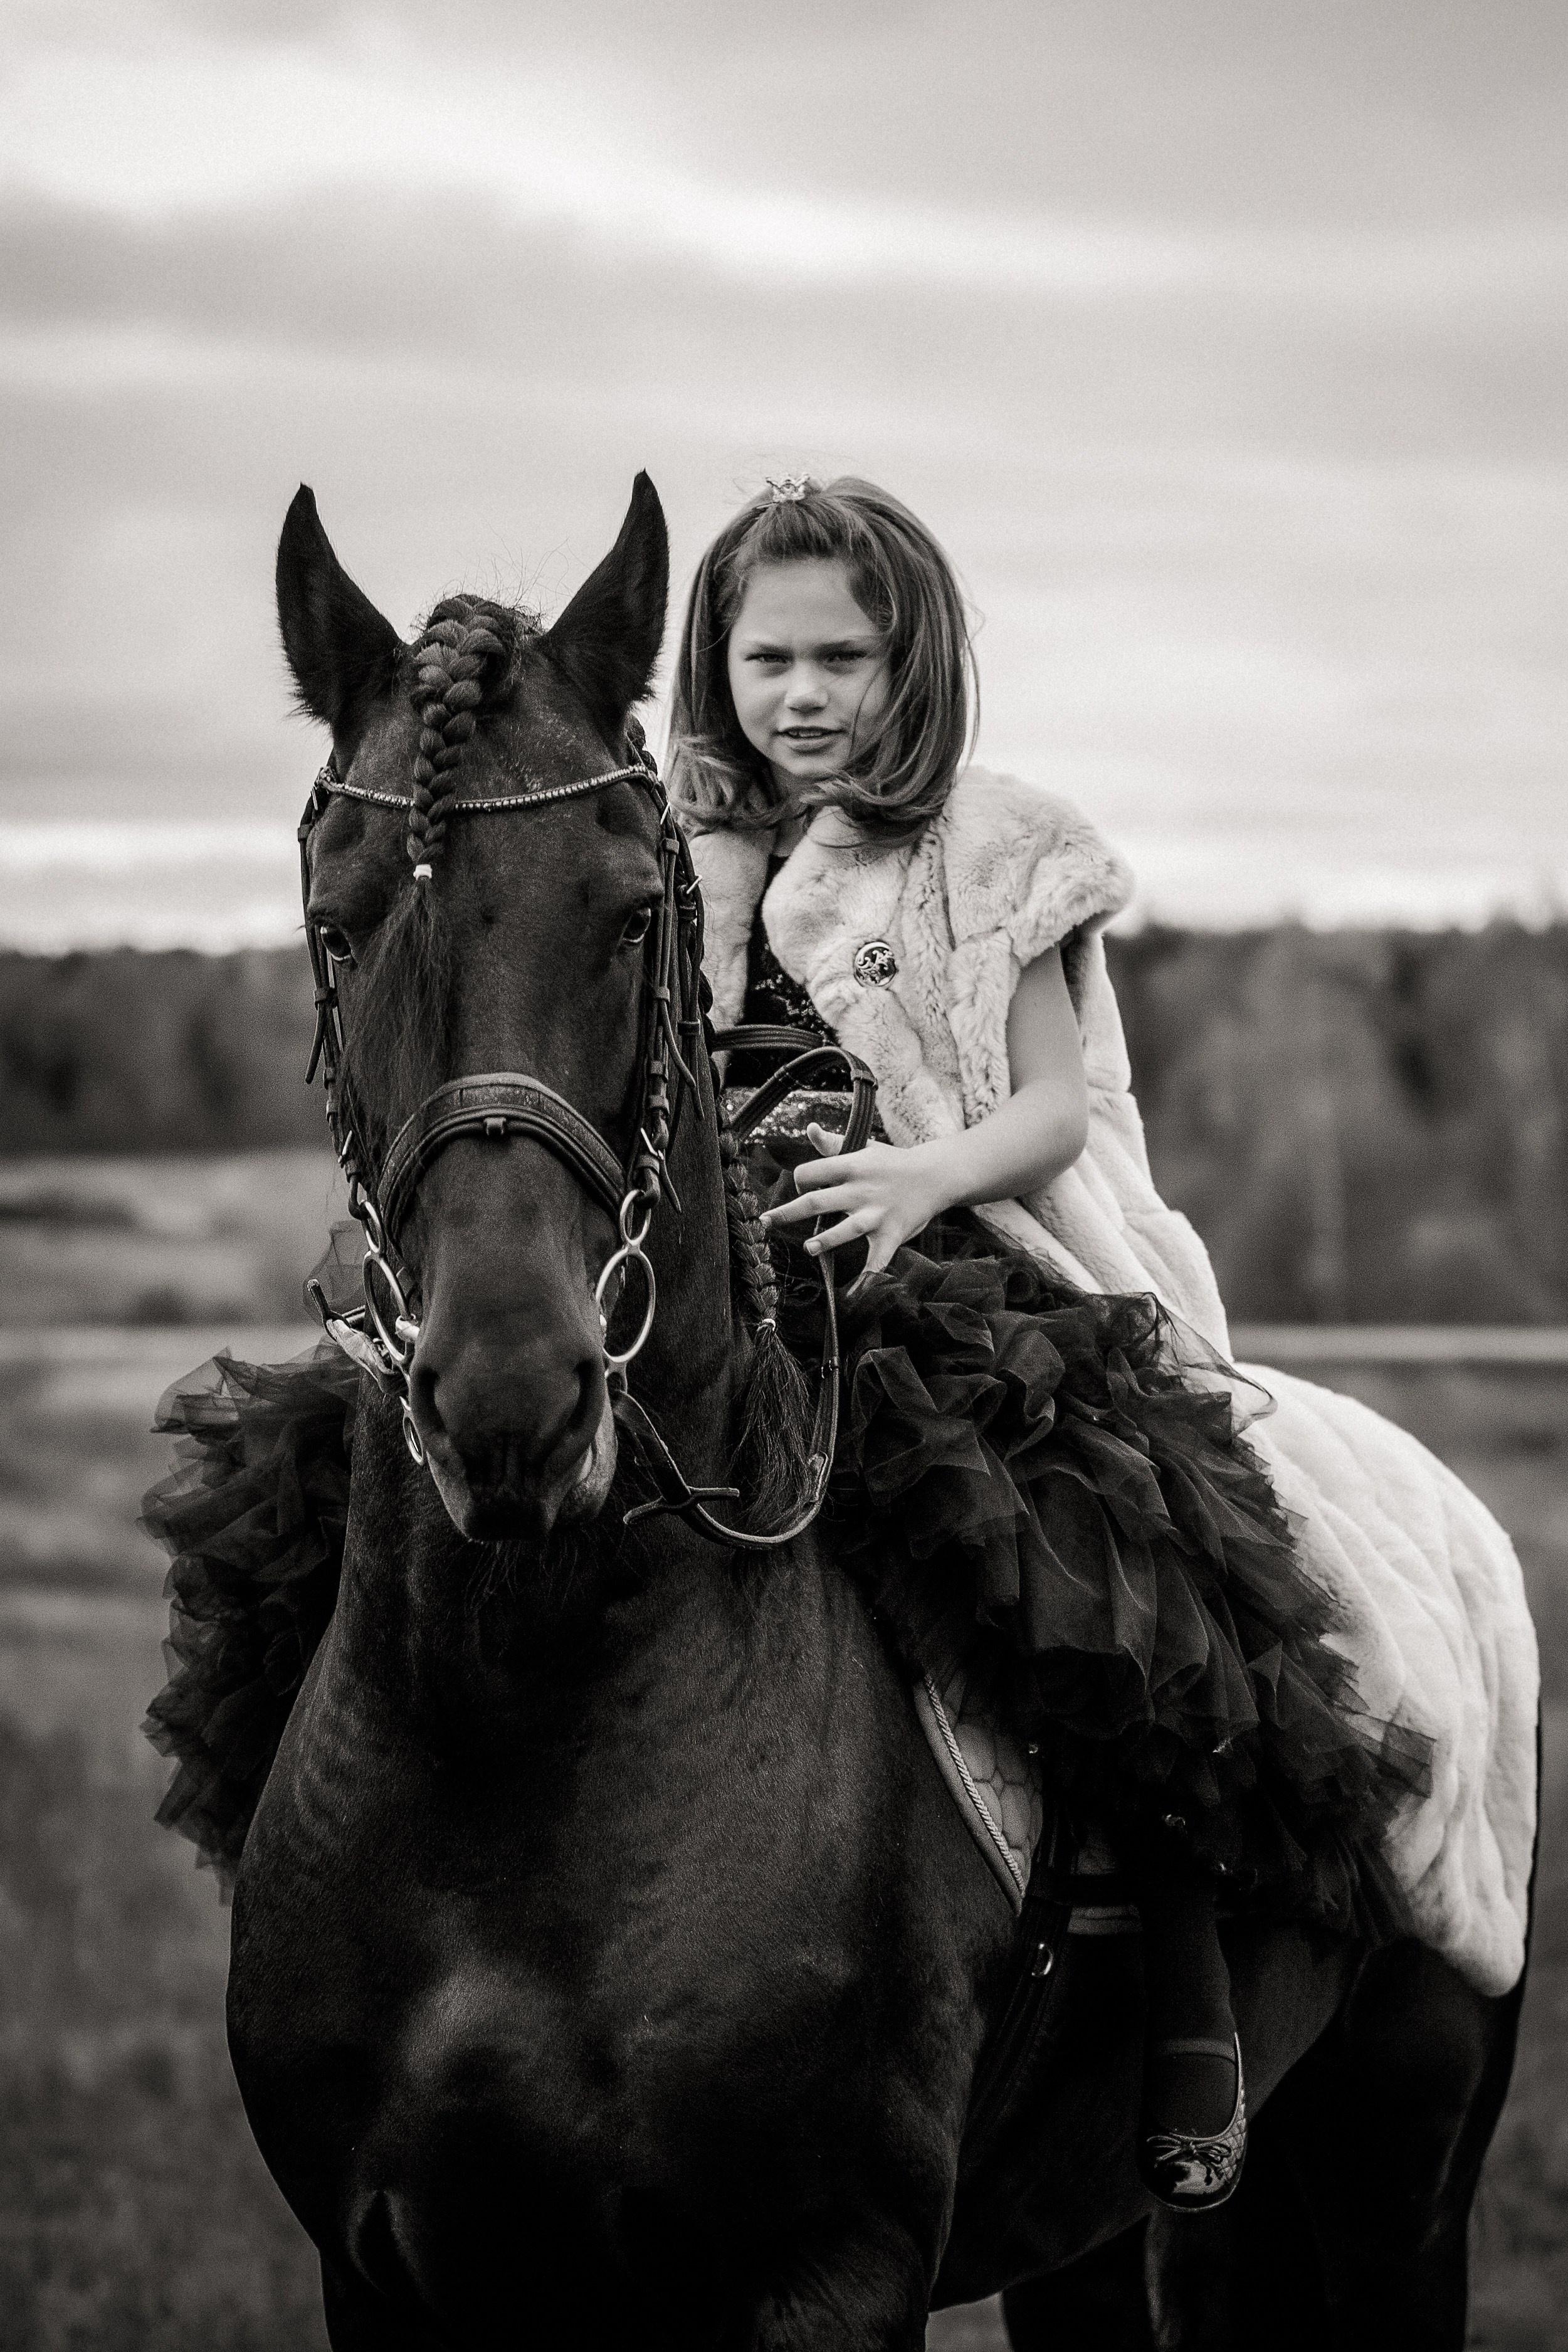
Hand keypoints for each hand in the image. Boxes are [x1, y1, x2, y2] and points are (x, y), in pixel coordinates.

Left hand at [758, 1124, 945, 1279]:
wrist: (936, 1175)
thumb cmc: (892, 1162)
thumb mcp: (864, 1148)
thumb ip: (833, 1143)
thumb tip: (808, 1129)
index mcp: (852, 1166)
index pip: (812, 1172)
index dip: (800, 1180)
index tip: (802, 1187)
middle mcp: (862, 1190)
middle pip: (818, 1201)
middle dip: (788, 1213)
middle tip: (765, 1222)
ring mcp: (877, 1214)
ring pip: (845, 1230)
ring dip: (824, 1241)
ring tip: (808, 1248)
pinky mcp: (892, 1234)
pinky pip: (878, 1260)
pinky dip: (867, 1279)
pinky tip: (853, 1294)